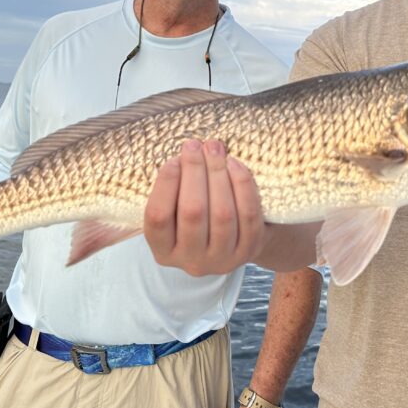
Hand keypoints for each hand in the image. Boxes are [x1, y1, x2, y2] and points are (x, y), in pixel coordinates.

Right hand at [144, 139, 266, 275]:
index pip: (158, 217)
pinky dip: (242, 184)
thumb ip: (173, 190)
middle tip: (194, 145)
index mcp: (164, 252)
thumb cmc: (198, 218)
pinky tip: (233, 164)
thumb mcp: (176, 213)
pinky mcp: (249, 250)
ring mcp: (223, 259)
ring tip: (214, 148)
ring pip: (222, 213)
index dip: (165, 184)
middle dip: (194, 171)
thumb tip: (186, 154)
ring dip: (218, 173)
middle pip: (192, 212)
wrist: (237, 240)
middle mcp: (192, 261)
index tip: (173, 159)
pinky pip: (248, 213)